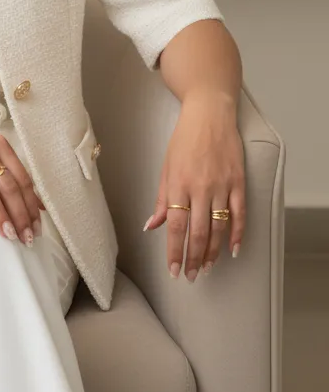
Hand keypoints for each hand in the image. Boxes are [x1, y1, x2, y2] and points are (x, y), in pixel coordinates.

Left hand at [143, 93, 245, 279]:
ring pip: (218, 227)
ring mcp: (221, 185)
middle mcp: (199, 187)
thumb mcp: (165, 167)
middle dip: (194, 258)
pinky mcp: (238, 181)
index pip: (175, 226)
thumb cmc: (183, 140)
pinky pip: (239, 214)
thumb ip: (160, 199)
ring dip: (213, 252)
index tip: (174, 270)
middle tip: (192, 276)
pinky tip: (233, 250)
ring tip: (208, 267)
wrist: (209, 115)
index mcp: (177, 184)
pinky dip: (238, 234)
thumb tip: (150, 226)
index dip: (174, 251)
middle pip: (197, 232)